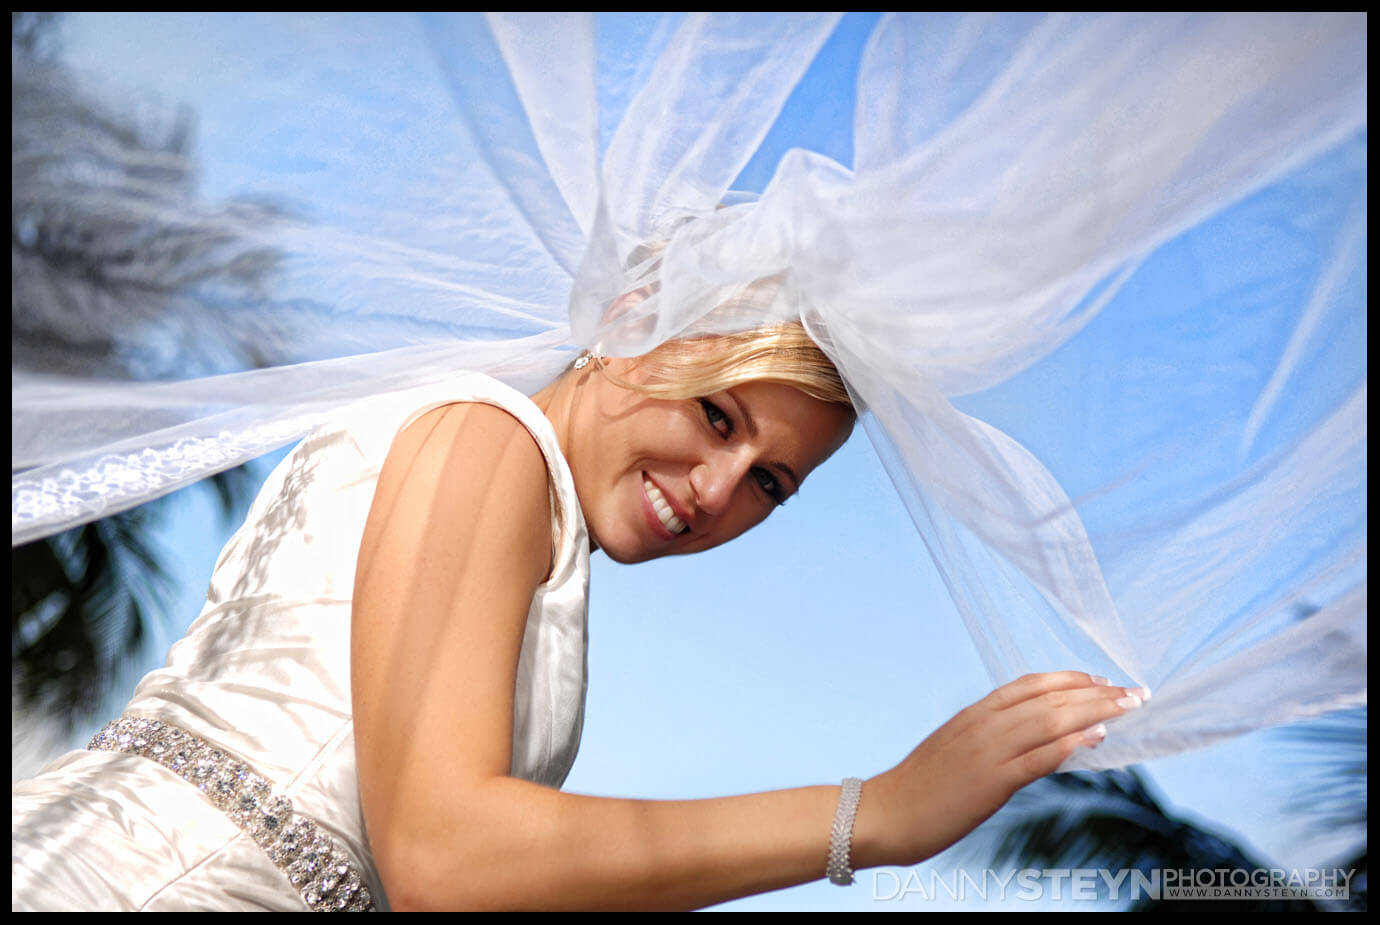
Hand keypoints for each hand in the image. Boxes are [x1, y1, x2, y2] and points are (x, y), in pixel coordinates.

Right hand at [854, 671, 1146, 868]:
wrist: (886, 813)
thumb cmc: (920, 787)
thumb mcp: (955, 748)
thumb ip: (990, 737)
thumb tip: (1030, 737)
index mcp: (974, 714)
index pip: (1029, 685)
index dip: (1069, 678)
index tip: (1101, 679)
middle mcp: (983, 724)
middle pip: (1048, 698)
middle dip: (1096, 693)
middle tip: (1133, 691)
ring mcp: (987, 751)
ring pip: (1049, 720)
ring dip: (1094, 710)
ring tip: (1127, 706)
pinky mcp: (991, 781)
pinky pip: (1038, 757)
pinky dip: (1070, 743)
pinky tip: (1097, 737)